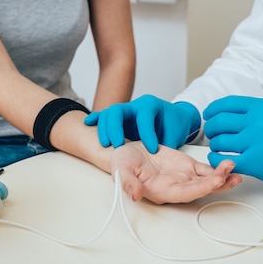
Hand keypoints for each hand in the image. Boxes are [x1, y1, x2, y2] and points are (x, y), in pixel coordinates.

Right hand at [84, 94, 200, 153]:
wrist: (174, 117)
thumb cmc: (174, 125)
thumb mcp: (174, 134)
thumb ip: (165, 144)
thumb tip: (157, 158)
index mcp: (150, 105)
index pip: (144, 117)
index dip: (147, 134)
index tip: (152, 150)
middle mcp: (135, 105)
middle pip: (118, 111)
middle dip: (115, 128)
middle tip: (118, 146)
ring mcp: (125, 111)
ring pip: (108, 114)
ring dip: (104, 129)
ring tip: (105, 144)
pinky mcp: (119, 119)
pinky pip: (104, 116)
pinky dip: (96, 119)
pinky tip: (88, 124)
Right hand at [110, 142, 241, 203]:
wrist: (126, 152)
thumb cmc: (122, 163)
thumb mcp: (121, 170)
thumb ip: (128, 183)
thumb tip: (135, 194)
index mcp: (163, 191)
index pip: (186, 193)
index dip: (201, 188)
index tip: (215, 181)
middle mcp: (176, 188)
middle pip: (201, 189)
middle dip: (218, 183)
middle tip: (232, 175)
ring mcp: (184, 177)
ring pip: (207, 180)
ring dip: (222, 177)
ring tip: (235, 170)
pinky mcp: (187, 166)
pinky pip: (206, 169)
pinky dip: (218, 168)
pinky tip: (229, 164)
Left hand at [203, 96, 262, 195]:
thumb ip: (256, 110)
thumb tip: (227, 110)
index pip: (228, 103)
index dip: (213, 109)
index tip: (209, 114)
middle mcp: (260, 122)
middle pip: (220, 122)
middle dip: (212, 128)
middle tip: (213, 134)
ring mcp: (258, 142)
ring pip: (220, 141)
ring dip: (214, 145)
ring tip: (218, 147)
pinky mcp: (257, 163)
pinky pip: (225, 160)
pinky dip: (216, 160)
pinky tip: (219, 160)